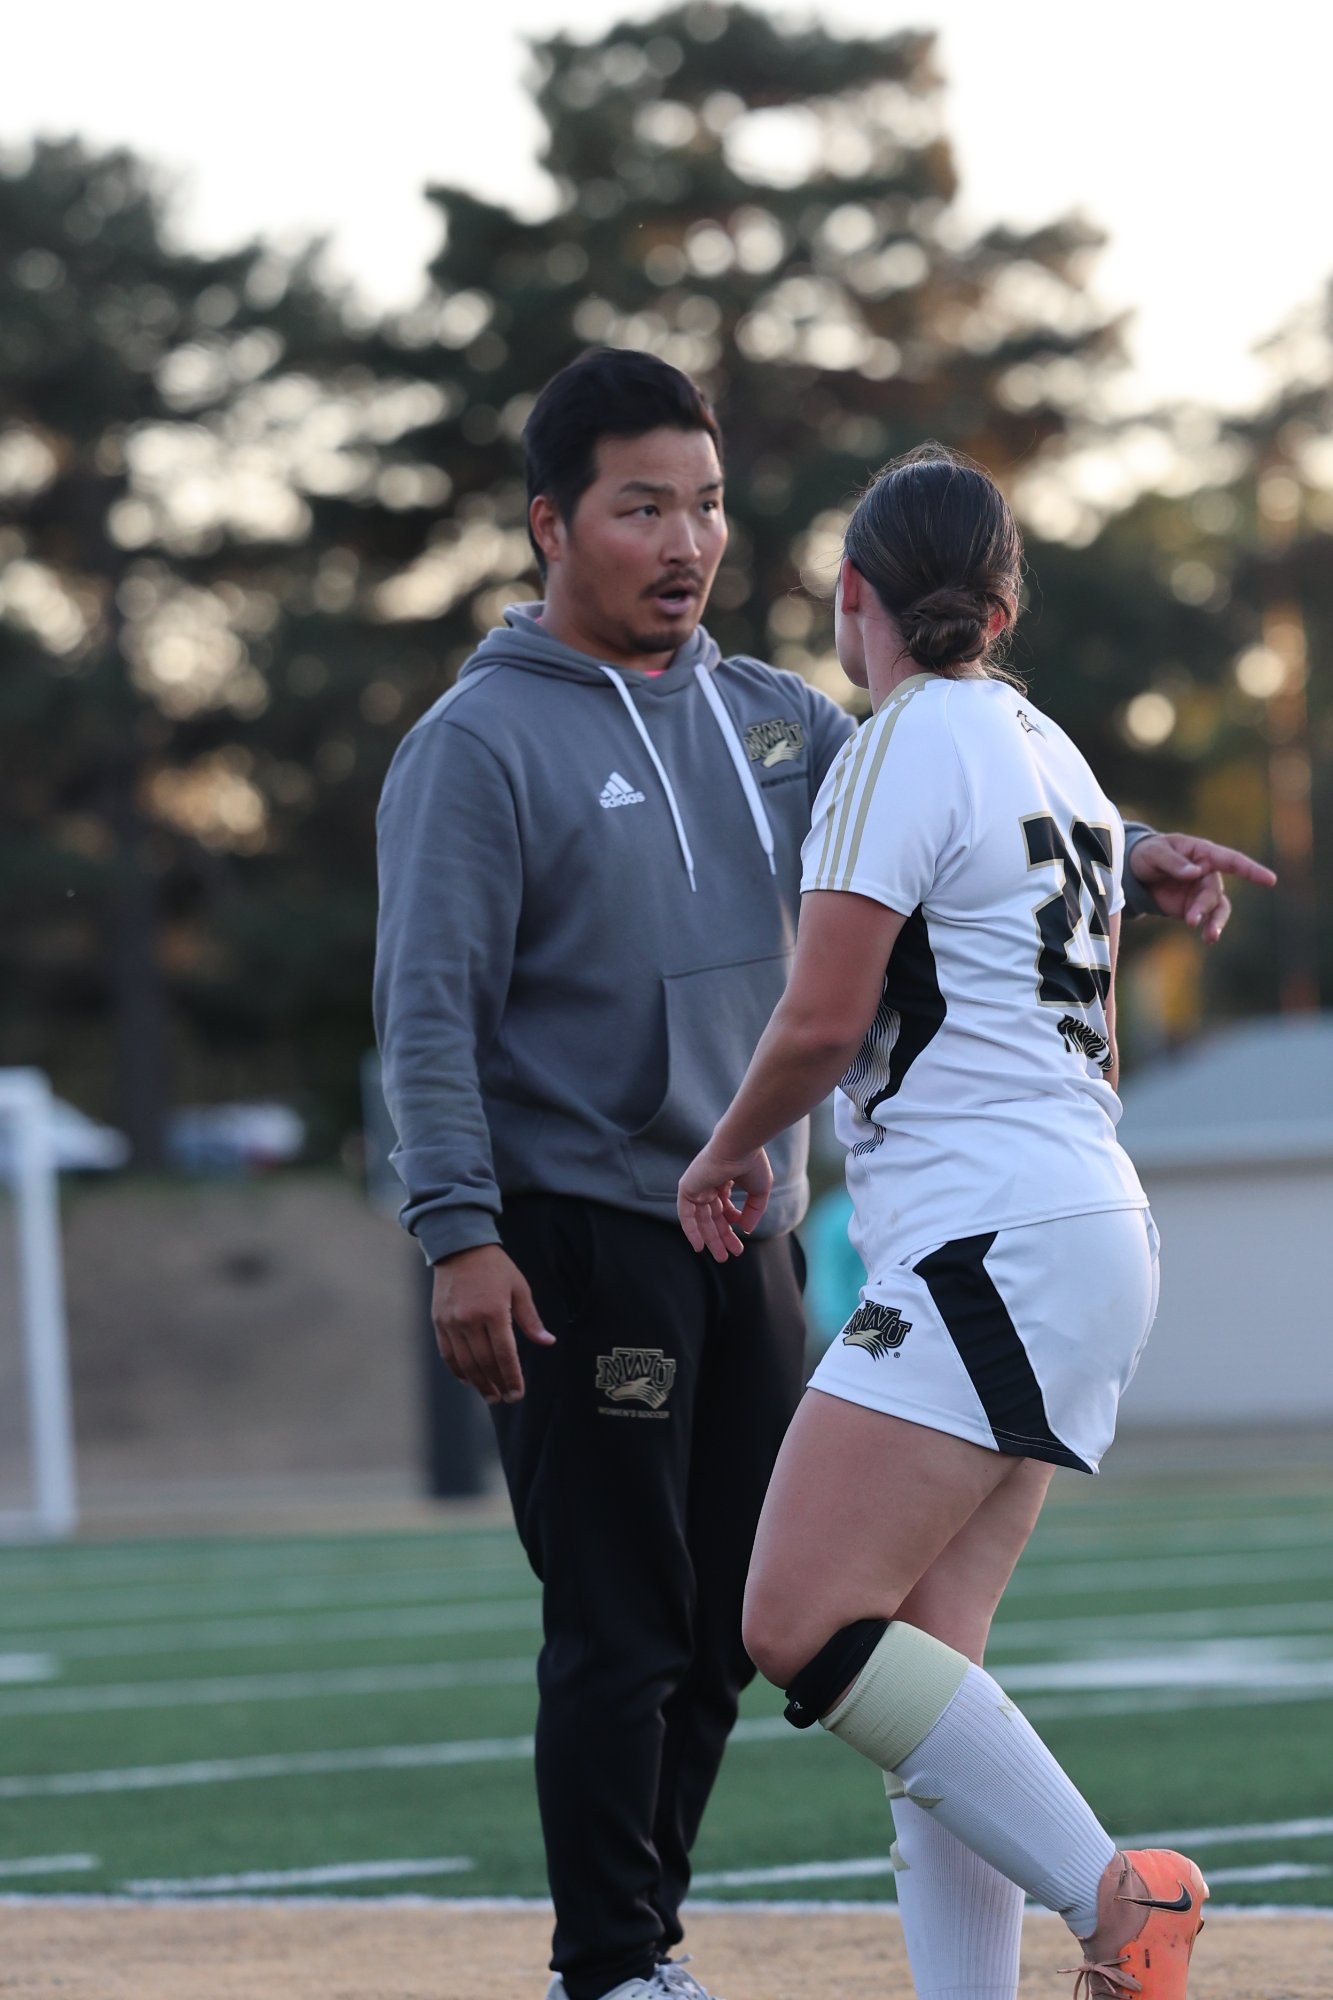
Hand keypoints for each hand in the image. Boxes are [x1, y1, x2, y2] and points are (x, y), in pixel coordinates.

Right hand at [431, 1244, 553, 1404]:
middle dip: (496, 1385)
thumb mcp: (520, 1288)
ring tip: (490, 1396)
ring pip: (465, 1363)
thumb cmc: (495, 1267)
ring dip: (478, 1383)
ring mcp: (451, 1322)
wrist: (460, 1247)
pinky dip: (458, 1370)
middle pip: (484, 1363)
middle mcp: (470, 1320)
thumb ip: (531, 1319)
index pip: (504, 1355)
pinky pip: (448, 1354)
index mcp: (494, 1312)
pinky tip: (468, 1380)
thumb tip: (548, 1342)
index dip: (511, 1377)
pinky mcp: (439, 1321)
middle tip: (505, 1399)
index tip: (517, 1393)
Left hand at [678, 1141, 772, 1261]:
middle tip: (729, 1256)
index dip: (734, 1224)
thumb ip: (753, 1211)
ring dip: (711, 1239)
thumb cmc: (752, 1163)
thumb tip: (746, 1230)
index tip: (744, 1236)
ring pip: (701, 1219)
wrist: (738, 1146)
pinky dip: (691, 1231)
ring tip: (721, 1257)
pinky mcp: (687, 1187)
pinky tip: (699, 1247)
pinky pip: (686, 1215)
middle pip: (713, 1217)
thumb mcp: (760, 1191)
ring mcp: (697, 1186)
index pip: (725, 1208)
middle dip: (722, 1237)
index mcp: (724, 1180)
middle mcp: (708, 1183)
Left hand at [1128, 832, 1276, 944]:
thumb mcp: (1154, 853)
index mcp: (1203, 853)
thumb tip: (1195, 873)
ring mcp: (1203, 891)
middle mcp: (1208, 873)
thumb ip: (1173, 863)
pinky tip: (1208, 938)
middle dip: (1204, 906)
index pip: (1231, 861)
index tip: (1270, 880)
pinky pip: (1208, 919)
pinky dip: (1209, 928)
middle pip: (1214, 892)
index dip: (1251, 870)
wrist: (1136, 873)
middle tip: (1191, 919)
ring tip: (1210, 937)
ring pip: (1216, 908)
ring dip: (1214, 922)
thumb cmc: (1148, 854)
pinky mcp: (1195, 907)